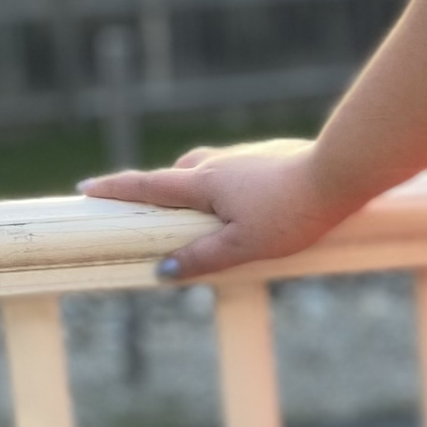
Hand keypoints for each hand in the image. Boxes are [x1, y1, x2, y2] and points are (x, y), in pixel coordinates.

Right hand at [77, 139, 347, 282]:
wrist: (341, 173)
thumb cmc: (294, 212)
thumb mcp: (245, 245)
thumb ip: (204, 258)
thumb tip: (164, 271)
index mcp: (204, 182)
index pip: (148, 185)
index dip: (115, 189)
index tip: (85, 188)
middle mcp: (220, 162)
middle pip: (177, 173)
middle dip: (160, 189)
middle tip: (149, 206)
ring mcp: (248, 155)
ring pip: (209, 167)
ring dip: (196, 184)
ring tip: (203, 210)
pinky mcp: (273, 155)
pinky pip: (238, 169)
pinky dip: (229, 183)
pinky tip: (251, 199)